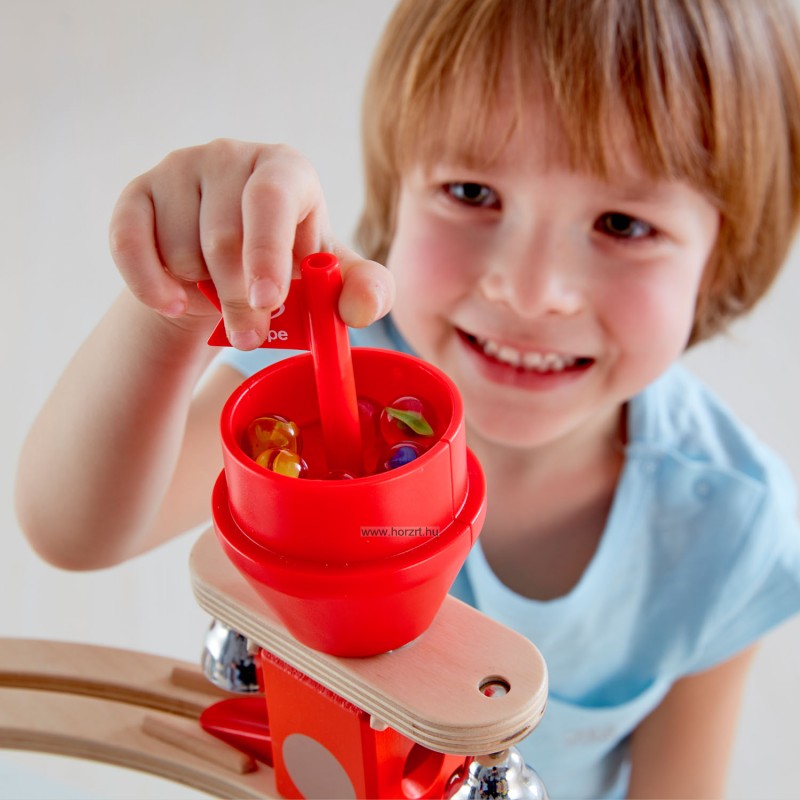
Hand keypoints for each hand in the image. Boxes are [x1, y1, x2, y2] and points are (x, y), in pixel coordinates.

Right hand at [108, 139, 393, 348]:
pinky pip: (128, 245)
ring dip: (203, 293)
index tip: (270, 300)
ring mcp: (179, 170)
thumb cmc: (288, 270)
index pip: (271, 199)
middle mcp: (231, 157)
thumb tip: (364, 309)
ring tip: (222, 295)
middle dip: (239, 301)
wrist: (225, 271)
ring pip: (179, 250)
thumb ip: (365, 292)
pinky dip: (150, 286)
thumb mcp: (332, 282)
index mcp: (286, 170)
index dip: (267, 250)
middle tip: (251, 337)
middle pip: (224, 238)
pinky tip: (174, 303)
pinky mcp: (137, 194)